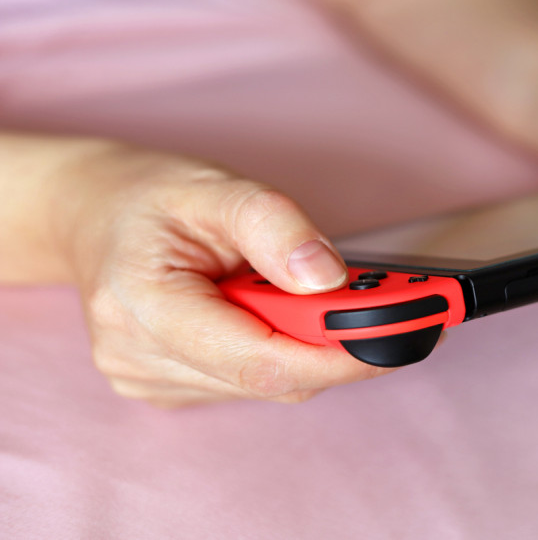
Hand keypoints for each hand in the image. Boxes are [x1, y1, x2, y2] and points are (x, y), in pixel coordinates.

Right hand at [58, 144, 393, 406]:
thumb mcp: (215, 187)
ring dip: (314, 345)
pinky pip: (251, 380)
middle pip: (273, 376)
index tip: (406, 329)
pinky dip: (285, 349)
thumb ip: (276, 227)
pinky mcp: (169, 387)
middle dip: (342, 344)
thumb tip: (330, 278)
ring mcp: (150, 380)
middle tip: (402, 306)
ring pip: (269, 383)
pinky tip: (283, 311)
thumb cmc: (149, 197)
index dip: (342, 353)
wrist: (94, 214)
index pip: (262, 360)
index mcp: (142, 307)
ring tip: (336, 296)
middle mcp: (139, 358)